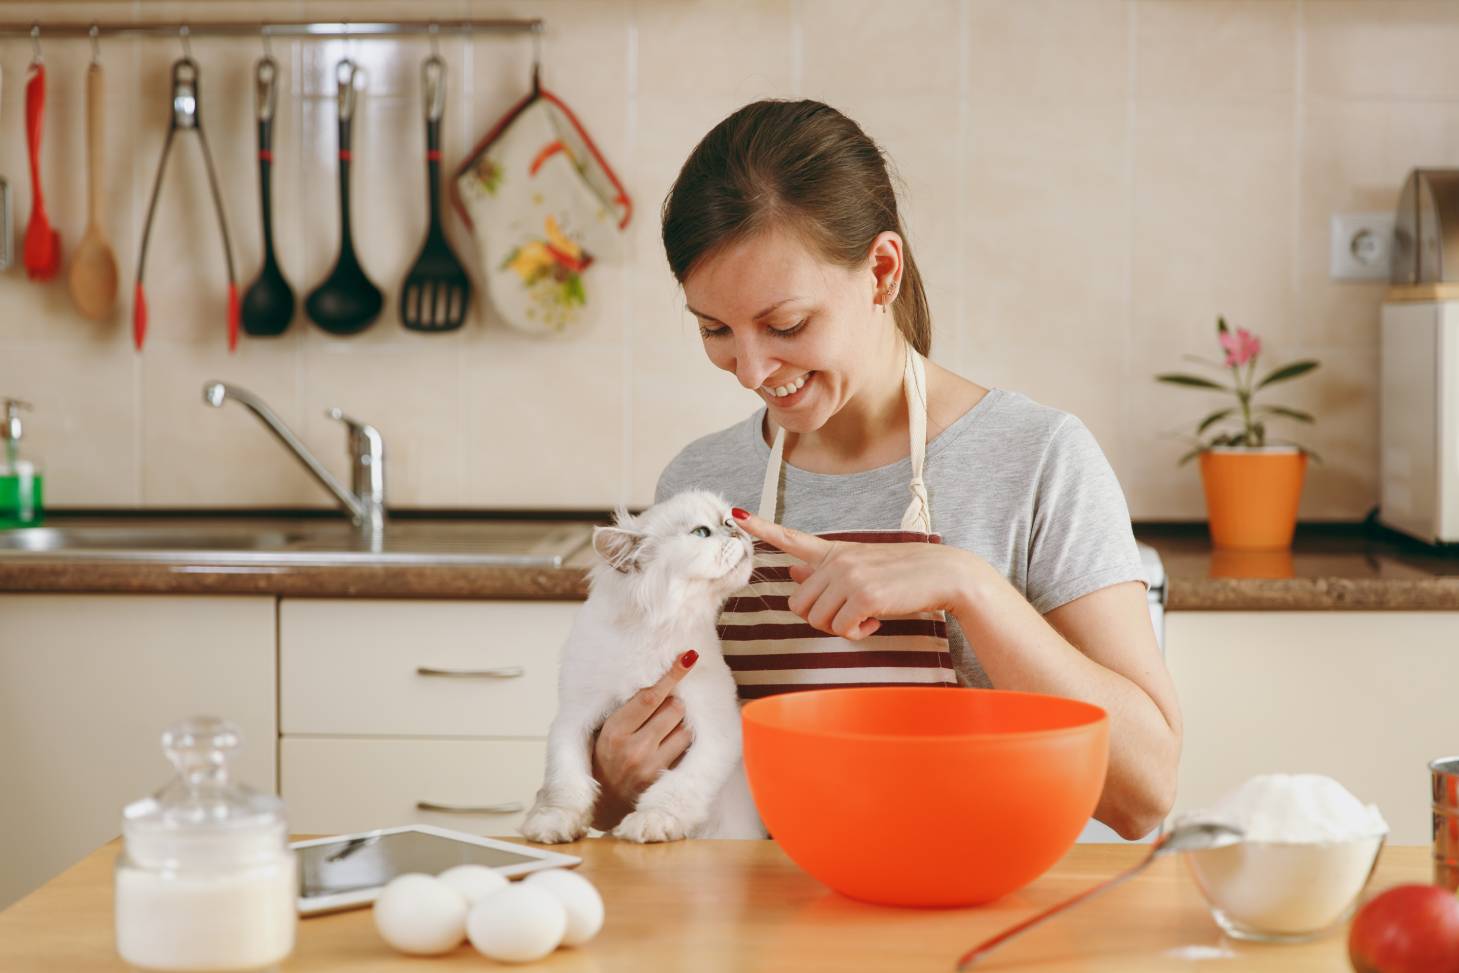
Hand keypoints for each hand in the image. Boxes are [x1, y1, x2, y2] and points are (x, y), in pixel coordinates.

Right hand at [590, 650, 697, 830]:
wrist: (604, 804)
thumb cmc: (605, 760)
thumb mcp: (606, 732)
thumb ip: (629, 710)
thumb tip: (660, 682)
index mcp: (615, 731)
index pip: (650, 696)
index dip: (671, 675)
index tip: (687, 658)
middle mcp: (634, 749)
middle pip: (673, 709)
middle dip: (674, 703)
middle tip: (664, 709)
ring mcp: (652, 767)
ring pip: (685, 729)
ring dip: (681, 724)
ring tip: (665, 732)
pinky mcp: (665, 780)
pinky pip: (687, 751)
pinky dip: (683, 743)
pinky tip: (670, 747)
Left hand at [731, 507, 973, 640]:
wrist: (945, 575)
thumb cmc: (905, 576)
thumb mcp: (862, 566)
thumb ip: (826, 569)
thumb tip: (792, 568)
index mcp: (835, 551)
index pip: (791, 538)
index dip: (762, 529)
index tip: (737, 515)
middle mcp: (837, 561)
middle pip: (799, 604)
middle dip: (822, 617)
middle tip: (851, 614)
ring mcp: (848, 576)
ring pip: (817, 620)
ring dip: (841, 627)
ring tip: (867, 615)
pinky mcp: (862, 596)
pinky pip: (842, 629)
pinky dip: (858, 633)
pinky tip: (876, 621)